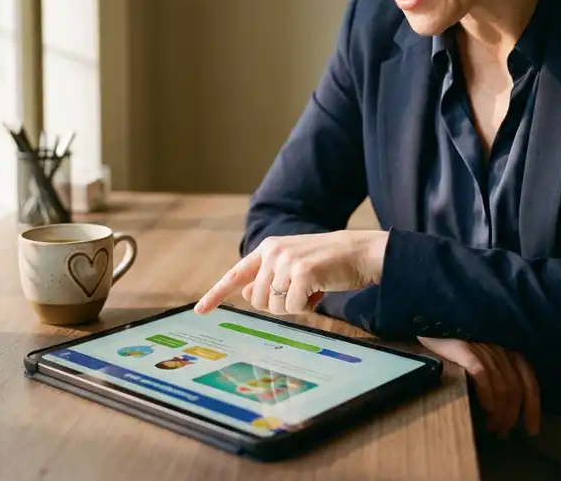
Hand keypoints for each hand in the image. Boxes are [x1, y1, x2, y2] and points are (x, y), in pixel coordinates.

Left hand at [194, 231, 389, 315]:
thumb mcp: (294, 267)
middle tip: (301, 293)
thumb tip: (244, 292)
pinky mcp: (301, 273)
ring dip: (293, 307)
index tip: (200, 310)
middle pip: (257, 301)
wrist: (360, 252)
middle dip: (278, 305)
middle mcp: (273, 252)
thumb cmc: (328, 263)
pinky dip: (308, 308)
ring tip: (312, 289)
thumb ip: (268, 278)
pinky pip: (293, 309)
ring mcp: (286, 261)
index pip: (236, 274)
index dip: (216, 293)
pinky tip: (320, 291)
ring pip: (273, 307)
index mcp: (268, 248)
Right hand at [418, 336, 540, 437]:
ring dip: (499, 411)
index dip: (533, 408)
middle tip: (502, 432)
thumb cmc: (457, 349)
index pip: (529, 382)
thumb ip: (497, 379)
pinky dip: (487, 393)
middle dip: (511, 415)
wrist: (429, 327)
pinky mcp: (464, 349)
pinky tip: (486, 408)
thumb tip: (507, 412)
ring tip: (492, 426)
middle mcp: (499, 349)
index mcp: (508, 353)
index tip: (531, 430)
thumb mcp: (483, 362)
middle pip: (515, 388)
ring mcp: (482, 348)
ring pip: (501, 385)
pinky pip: (482, 373)